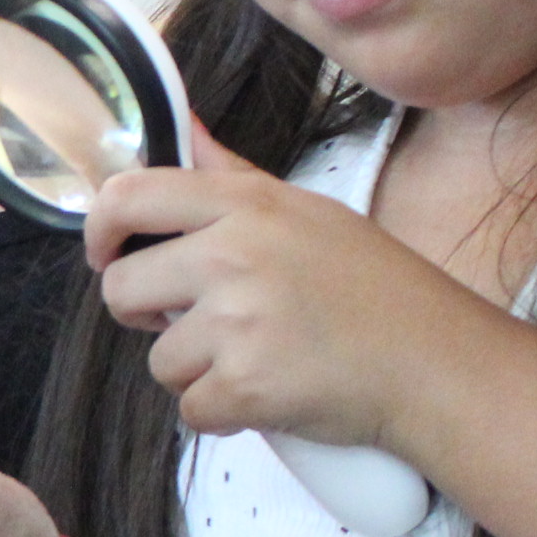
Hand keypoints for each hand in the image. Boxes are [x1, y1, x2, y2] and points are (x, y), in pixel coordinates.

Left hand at [85, 157, 500, 450]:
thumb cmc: (375, 288)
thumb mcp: (305, 211)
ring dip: (198, 371)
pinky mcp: (245, 386)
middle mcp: (233, 254)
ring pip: (158, 358)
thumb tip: (180, 122)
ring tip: (261, 357)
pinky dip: (224, 413)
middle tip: (201, 322)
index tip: (108, 254)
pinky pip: (190, 409)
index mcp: (245, 205)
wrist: (436, 364)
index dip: (100, 230)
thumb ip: (229, 176)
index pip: (128, 196)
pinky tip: (271, 393)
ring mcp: (237, 321)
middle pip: (122, 287)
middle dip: (145, 314)